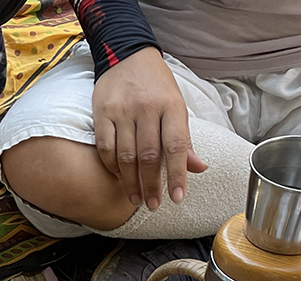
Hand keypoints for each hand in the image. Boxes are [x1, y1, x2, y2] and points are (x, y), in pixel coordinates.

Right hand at [91, 47, 206, 208]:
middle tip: (153, 204)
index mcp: (171, 106)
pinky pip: (105, 147)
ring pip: (126, 155)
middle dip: (151, 184)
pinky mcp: (102, 113)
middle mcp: (147, 108)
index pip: (176, 146)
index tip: (176, 197)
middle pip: (148, 155)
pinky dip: (112, 166)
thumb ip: (184, 138)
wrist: (127, 56)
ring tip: (136, 199)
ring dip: (131, 182)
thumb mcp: (176, 106)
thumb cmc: (156, 85)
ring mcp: (122, 111)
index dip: (176, 174)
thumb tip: (198, 168)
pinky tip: (118, 177)